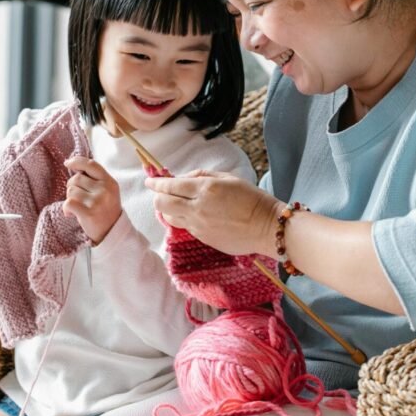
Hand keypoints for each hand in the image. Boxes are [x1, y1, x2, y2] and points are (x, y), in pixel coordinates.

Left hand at [63, 156, 121, 244]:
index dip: (77, 161)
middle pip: (77, 178)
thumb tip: (74, 166)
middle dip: (72, 186)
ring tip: (77, 207)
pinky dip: (66, 208)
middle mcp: (105, 190)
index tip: (68, 163)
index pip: (91, 164)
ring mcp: (97, 201)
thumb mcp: (107, 191)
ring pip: (71, 190)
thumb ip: (95, 179)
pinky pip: (68, 203)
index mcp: (110, 182)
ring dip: (70, 198)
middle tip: (77, 198)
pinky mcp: (88, 213)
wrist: (112, 232)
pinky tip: (70, 214)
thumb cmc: (106, 210)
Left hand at [144, 171, 282, 256]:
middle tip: (159, 192)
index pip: (170, 185)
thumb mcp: (229, 178)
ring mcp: (198, 226)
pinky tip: (194, 214)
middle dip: (157, 196)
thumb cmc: (251, 199)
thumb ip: (203, 176)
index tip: (150, 180)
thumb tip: (185, 179)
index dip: (156, 182)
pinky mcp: (203, 239)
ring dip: (168, 209)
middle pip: (163, 203)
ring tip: (175, 203)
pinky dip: (184, 218)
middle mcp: (197, 208)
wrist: (266, 227)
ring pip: (170, 217)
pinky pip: (185, 226)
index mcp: (205, 189)